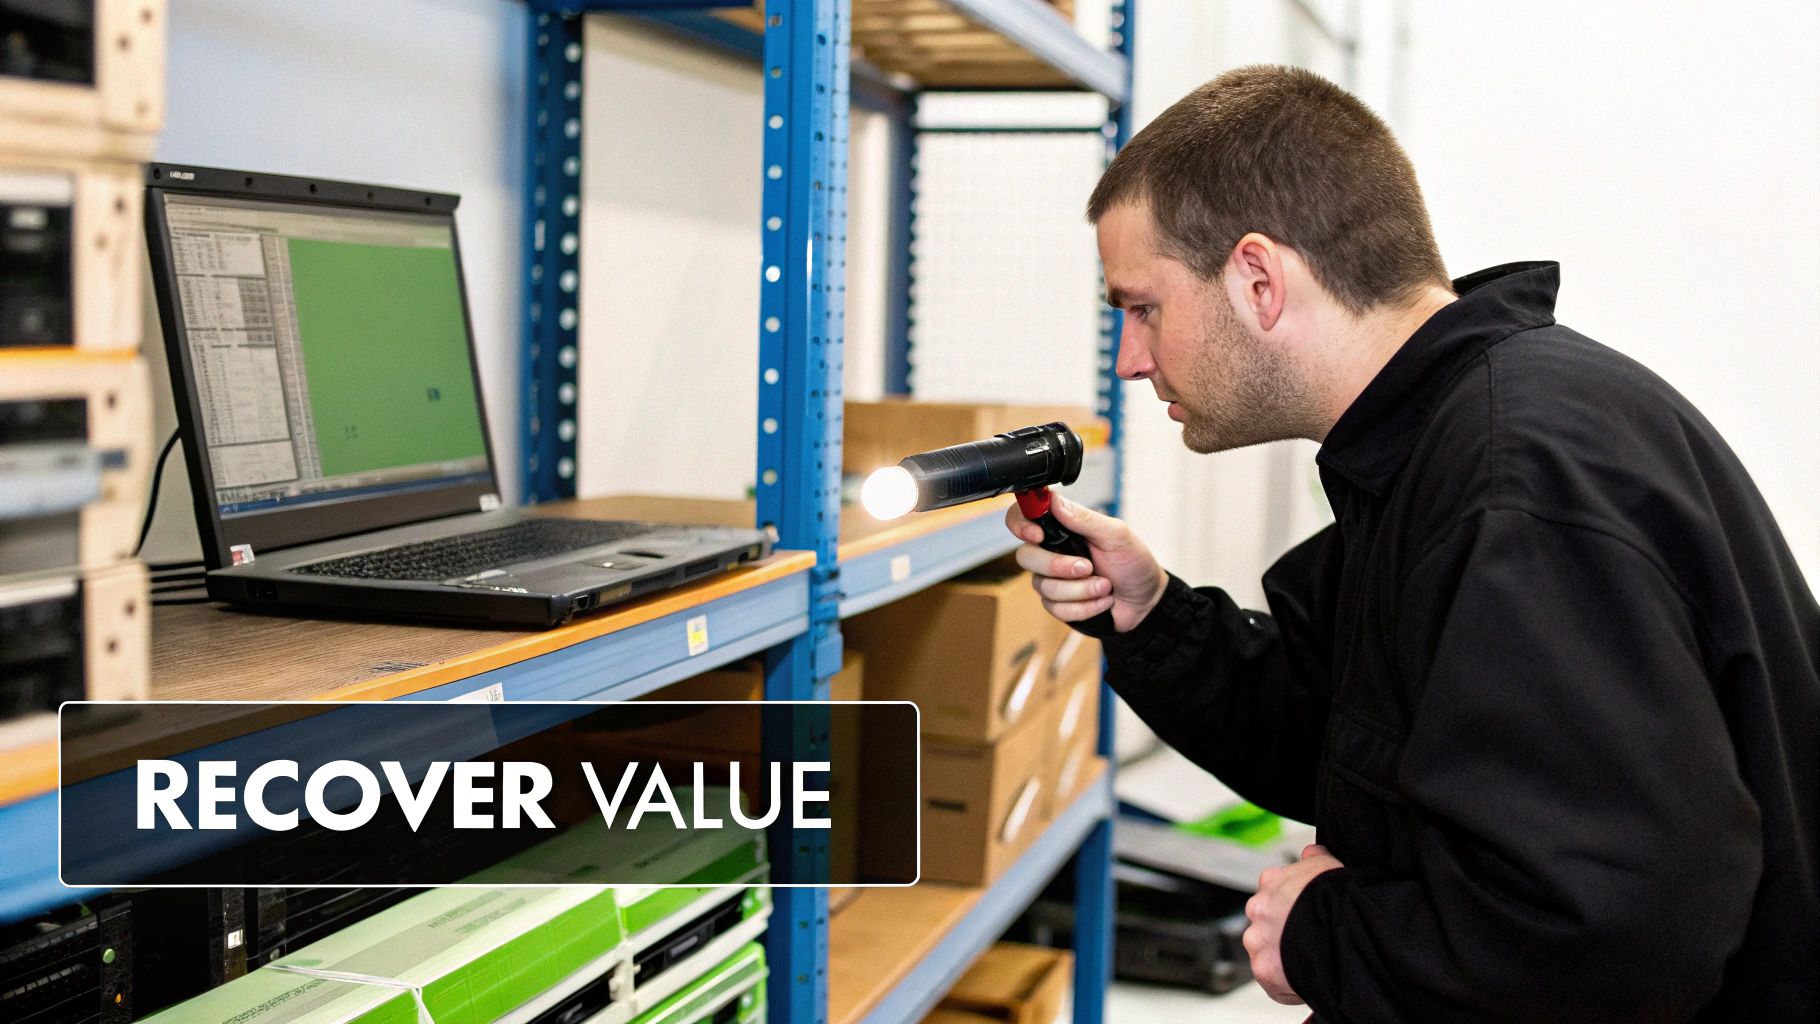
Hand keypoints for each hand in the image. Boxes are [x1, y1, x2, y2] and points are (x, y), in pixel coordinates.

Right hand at [1006, 495, 1167, 632]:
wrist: (1146, 601)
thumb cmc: (1133, 563)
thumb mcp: (1117, 535)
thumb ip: (1085, 518)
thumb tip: (1054, 501)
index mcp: (1063, 528)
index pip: (1024, 517)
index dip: (1020, 524)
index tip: (1037, 535)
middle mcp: (1052, 551)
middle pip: (1026, 556)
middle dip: (1058, 566)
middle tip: (1087, 567)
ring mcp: (1053, 579)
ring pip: (1043, 586)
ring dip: (1080, 590)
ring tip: (1106, 586)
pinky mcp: (1059, 604)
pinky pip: (1056, 608)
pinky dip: (1085, 606)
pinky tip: (1102, 601)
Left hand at [1244, 844, 1343, 1004]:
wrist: (1339, 926)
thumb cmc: (1336, 896)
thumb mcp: (1328, 865)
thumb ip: (1315, 857)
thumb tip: (1310, 850)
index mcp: (1271, 882)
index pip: (1274, 896)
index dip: (1292, 909)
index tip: (1306, 918)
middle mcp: (1258, 909)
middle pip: (1267, 924)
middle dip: (1283, 934)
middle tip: (1308, 943)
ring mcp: (1257, 940)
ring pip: (1266, 953)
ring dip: (1283, 960)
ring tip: (1311, 963)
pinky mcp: (1264, 970)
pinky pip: (1274, 982)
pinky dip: (1289, 986)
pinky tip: (1309, 981)